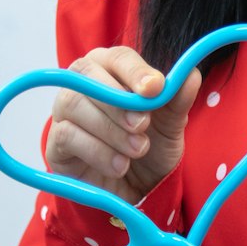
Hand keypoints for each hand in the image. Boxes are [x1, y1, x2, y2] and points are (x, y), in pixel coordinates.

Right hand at [46, 46, 201, 203]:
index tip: (154, 89)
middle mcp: (82, 83)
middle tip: (143, 125)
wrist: (135, 188)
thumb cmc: (149, 146)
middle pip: (86, 73)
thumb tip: (191, 75)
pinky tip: (119, 166)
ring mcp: (64, 111)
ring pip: (74, 103)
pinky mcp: (55, 142)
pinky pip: (66, 135)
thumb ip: (177, 101)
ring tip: (137, 150)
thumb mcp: (170, 126)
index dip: (135, 71)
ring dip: (110, 129)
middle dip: (118, 101)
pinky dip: (98, 151)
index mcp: (112, 70)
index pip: (118, 57)